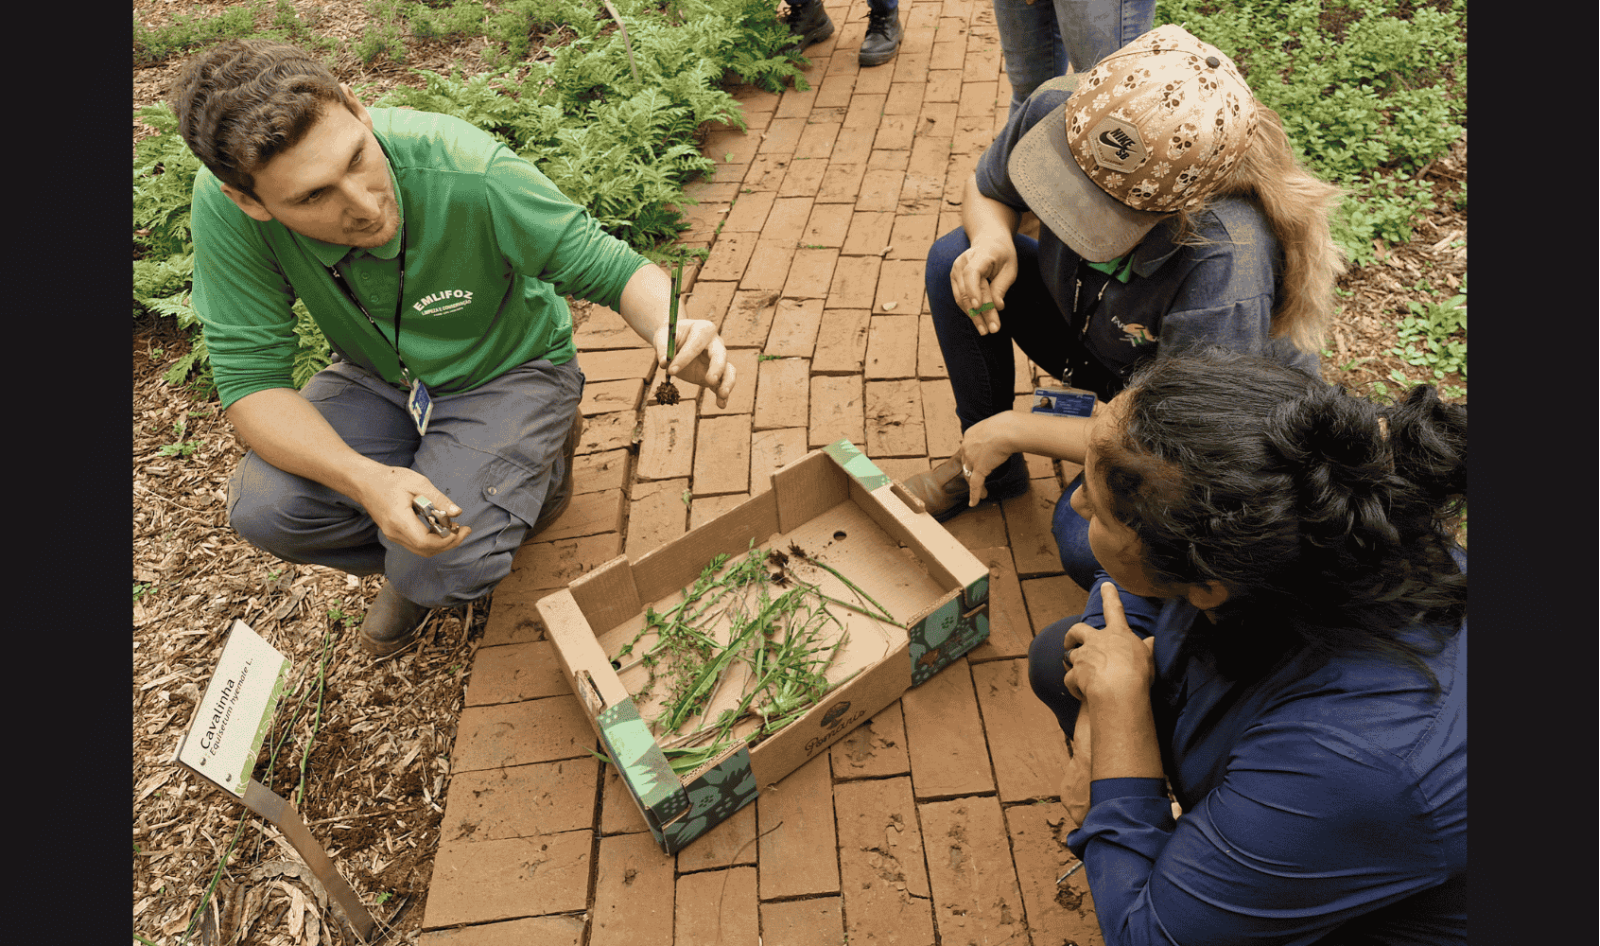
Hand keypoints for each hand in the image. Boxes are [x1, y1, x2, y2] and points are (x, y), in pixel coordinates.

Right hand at [357, 466, 470, 557]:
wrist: (364, 481)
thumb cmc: (389, 479)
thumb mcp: (418, 483)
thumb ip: (438, 499)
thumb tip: (457, 513)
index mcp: (399, 520)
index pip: (426, 542)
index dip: (447, 541)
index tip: (462, 530)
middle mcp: (394, 533)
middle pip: (425, 550)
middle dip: (448, 543)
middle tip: (464, 531)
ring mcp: (393, 535)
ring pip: (421, 550)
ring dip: (441, 543)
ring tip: (455, 529)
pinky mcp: (394, 533)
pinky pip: (416, 543)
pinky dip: (432, 539)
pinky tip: (441, 527)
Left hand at [654, 318, 735, 408]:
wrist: (675, 341)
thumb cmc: (670, 336)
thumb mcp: (663, 336)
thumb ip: (663, 348)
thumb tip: (664, 363)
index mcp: (703, 329)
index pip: (696, 344)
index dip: (685, 357)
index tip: (670, 370)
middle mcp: (715, 344)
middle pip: (721, 355)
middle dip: (717, 368)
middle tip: (709, 380)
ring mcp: (718, 360)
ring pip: (729, 370)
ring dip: (727, 382)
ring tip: (722, 394)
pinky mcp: (716, 375)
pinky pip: (722, 384)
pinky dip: (722, 395)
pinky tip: (721, 405)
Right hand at [949, 236, 1018, 335]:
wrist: (989, 242)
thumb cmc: (1002, 255)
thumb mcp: (1009, 268)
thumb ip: (1002, 286)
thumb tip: (998, 307)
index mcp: (979, 255)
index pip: (972, 274)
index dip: (974, 291)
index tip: (979, 308)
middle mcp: (962, 263)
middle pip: (968, 291)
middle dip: (980, 312)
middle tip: (993, 329)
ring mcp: (955, 272)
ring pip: (962, 298)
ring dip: (974, 316)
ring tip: (986, 330)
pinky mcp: (954, 281)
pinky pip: (960, 299)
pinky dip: (969, 312)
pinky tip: (980, 322)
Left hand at [954, 414, 1013, 508]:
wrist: (1008, 429)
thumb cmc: (1007, 426)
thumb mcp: (996, 427)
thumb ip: (993, 434)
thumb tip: (1003, 435)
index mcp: (969, 435)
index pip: (968, 451)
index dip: (972, 460)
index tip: (978, 463)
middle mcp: (967, 447)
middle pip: (967, 464)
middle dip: (972, 474)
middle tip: (978, 480)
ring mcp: (972, 458)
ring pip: (970, 475)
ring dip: (976, 486)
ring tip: (982, 493)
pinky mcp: (979, 468)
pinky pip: (975, 485)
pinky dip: (974, 495)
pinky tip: (974, 503)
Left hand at [1062, 581, 1155, 704]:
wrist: (1119, 690)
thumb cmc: (1137, 673)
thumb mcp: (1147, 657)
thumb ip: (1146, 647)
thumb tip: (1151, 640)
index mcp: (1117, 633)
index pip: (1114, 609)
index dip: (1110, 595)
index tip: (1105, 585)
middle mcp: (1096, 640)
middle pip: (1077, 630)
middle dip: (1071, 635)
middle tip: (1069, 641)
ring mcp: (1083, 656)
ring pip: (1070, 656)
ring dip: (1071, 664)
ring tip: (1078, 674)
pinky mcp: (1075, 673)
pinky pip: (1070, 679)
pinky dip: (1074, 687)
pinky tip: (1082, 694)